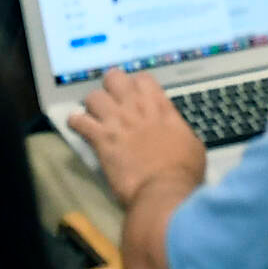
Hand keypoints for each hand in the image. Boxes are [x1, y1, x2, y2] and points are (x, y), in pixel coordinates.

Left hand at [73, 69, 205, 205]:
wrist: (163, 189)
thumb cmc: (183, 171)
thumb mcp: (191, 144)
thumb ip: (178, 130)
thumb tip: (177, 132)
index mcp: (159, 107)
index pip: (142, 78)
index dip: (135, 85)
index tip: (134, 95)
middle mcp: (136, 108)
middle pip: (114, 78)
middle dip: (110, 88)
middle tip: (111, 102)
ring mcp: (117, 121)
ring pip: (93, 97)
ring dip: (92, 107)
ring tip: (94, 117)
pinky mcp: (101, 138)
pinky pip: (78, 121)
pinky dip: (76, 123)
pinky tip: (78, 128)